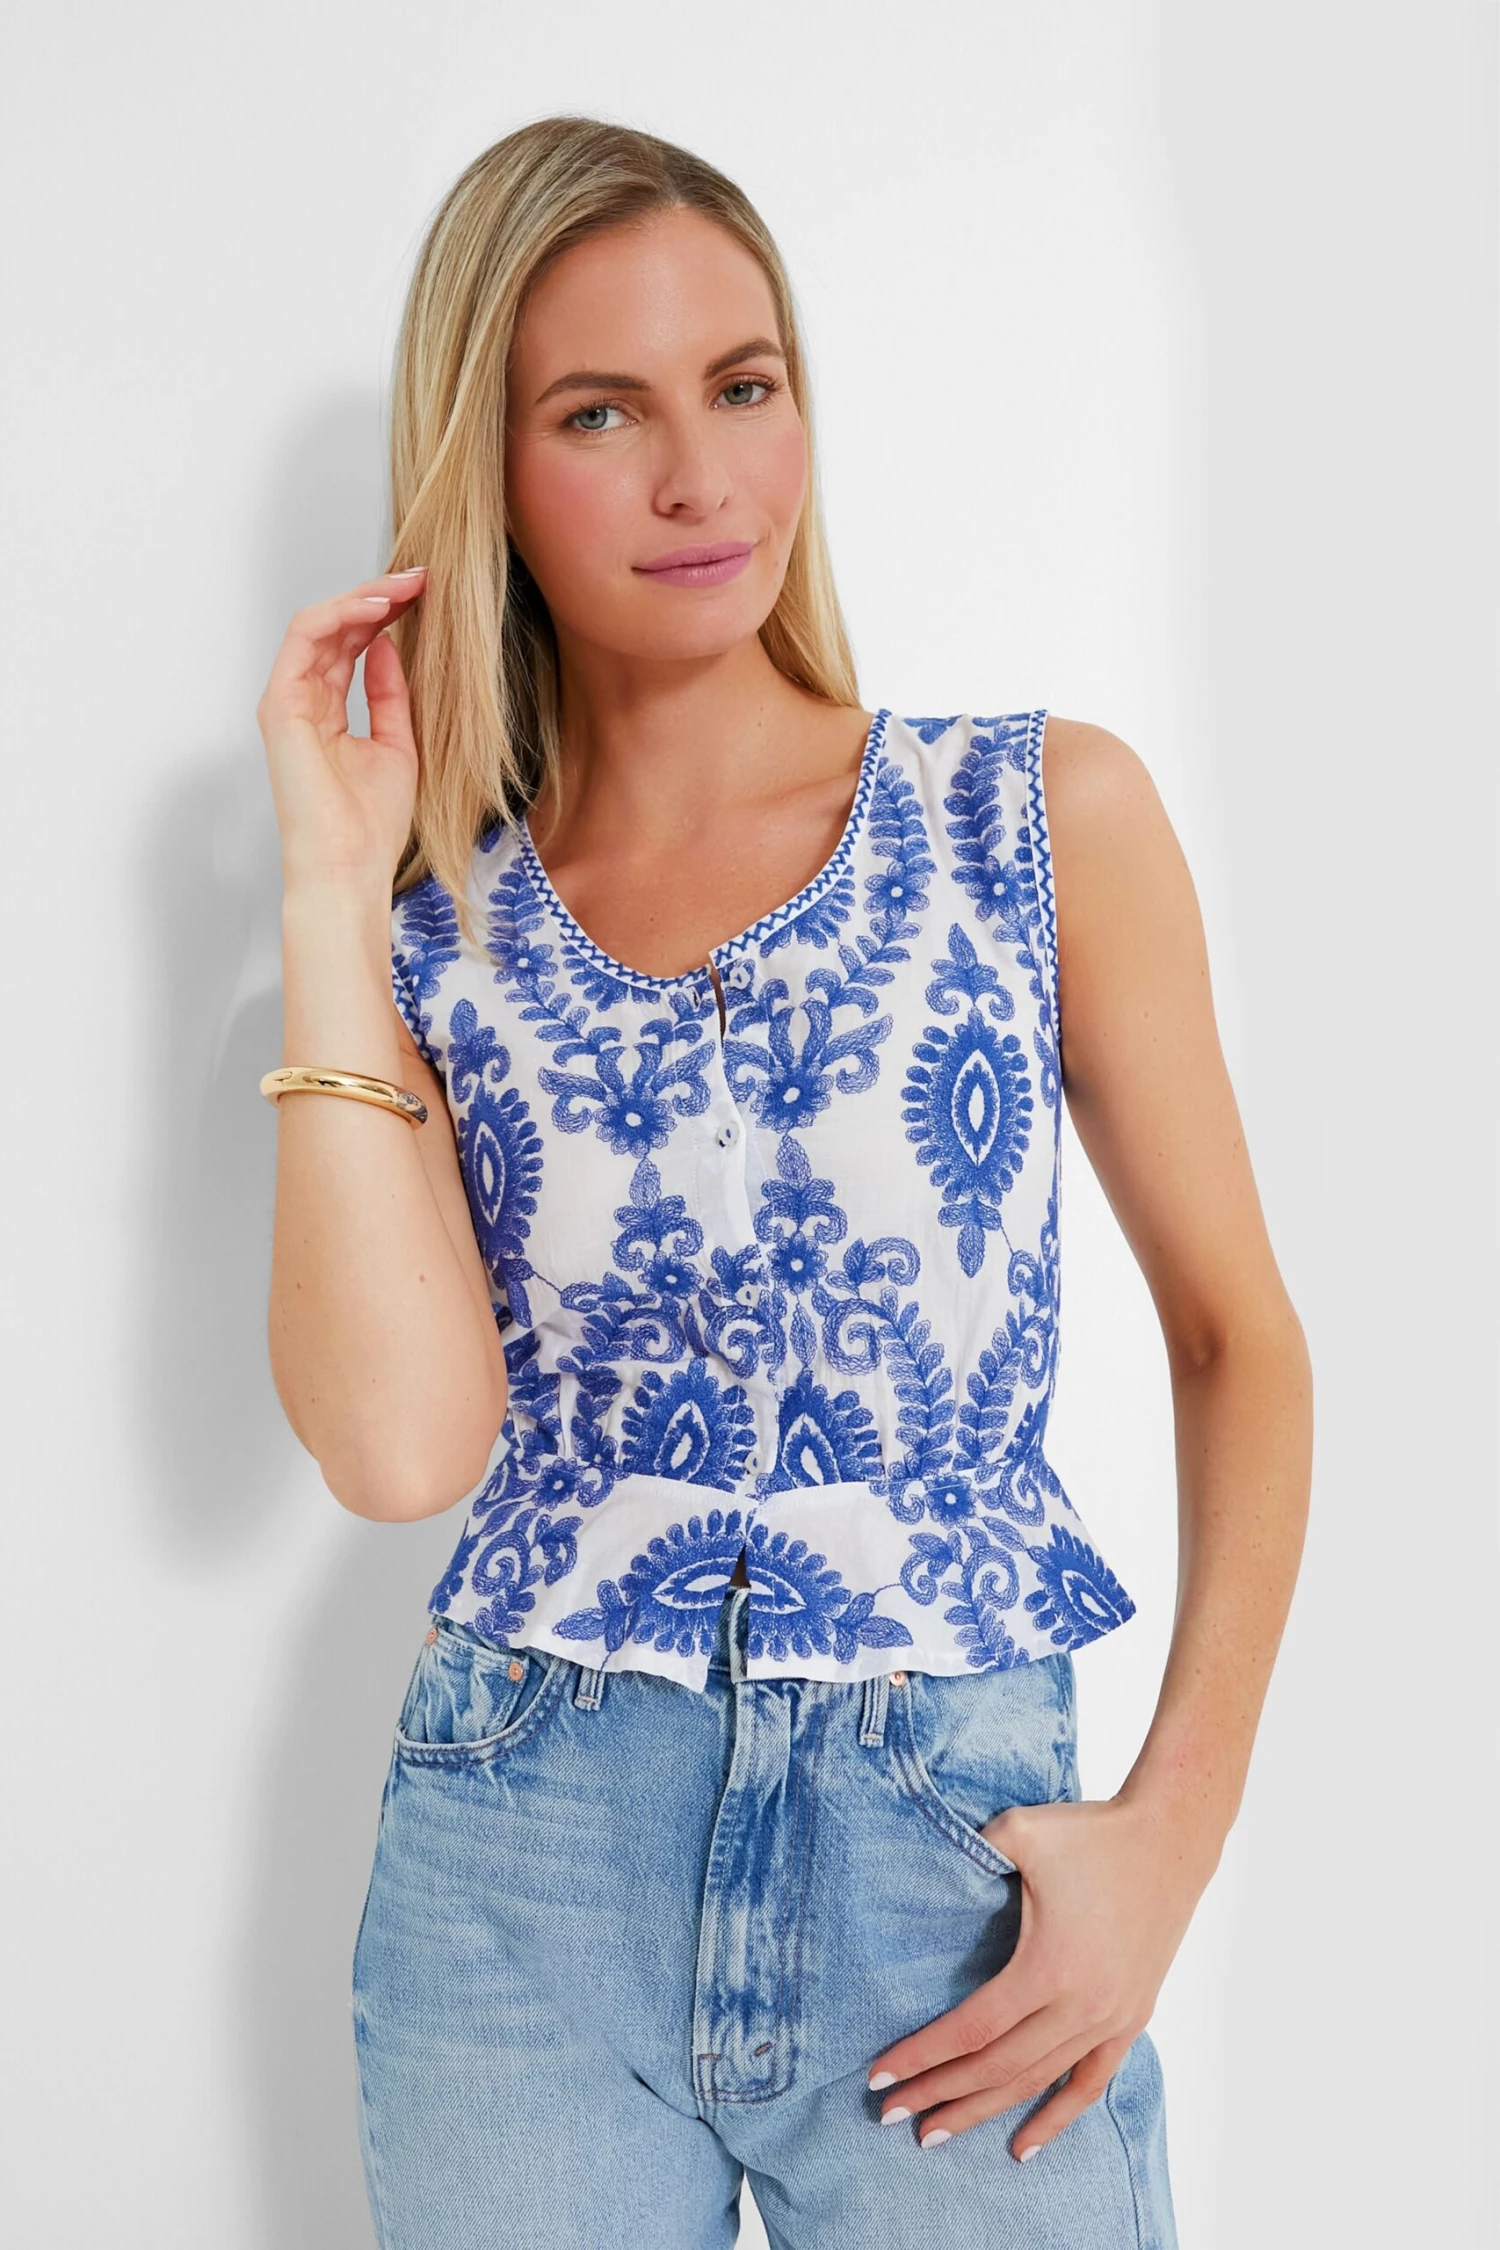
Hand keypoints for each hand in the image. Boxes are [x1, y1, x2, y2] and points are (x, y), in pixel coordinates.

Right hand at [256, 567, 428, 894]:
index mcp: (326, 714)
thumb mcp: (398, 745)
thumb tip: (390, 645)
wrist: (349, 867)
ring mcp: (287, 701)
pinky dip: (341, 614)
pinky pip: (305, 638)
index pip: (350, 646)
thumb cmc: (369, 826)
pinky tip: (379, 606)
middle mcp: (301, 702)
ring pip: (319, 624)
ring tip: (405, 585)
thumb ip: (390, 695)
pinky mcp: (280, 704)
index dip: (385, 615)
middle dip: (379, 596)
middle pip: (335, 629)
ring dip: (363, 597)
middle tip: (420, 578)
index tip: (425, 596)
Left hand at [867, 1793, 1215, 2158]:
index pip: (972, 2030)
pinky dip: (1056, 2118)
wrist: (1170, 1839)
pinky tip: (1022, 2148)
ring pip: (1036, 2082)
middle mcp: (1080, 2006)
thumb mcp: (1019, 1831)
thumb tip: (924, 1860)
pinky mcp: (1131, 2019)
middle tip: (892, 2115)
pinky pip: (1089, 2083)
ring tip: (937, 2133)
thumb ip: (970, 1850)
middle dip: (939, 2094)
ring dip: (984, 2111)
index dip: (922, 2056)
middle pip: (996, 2068)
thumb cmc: (1091, 1833)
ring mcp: (1110, 2019)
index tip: (879, 2076)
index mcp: (1048, 1967)